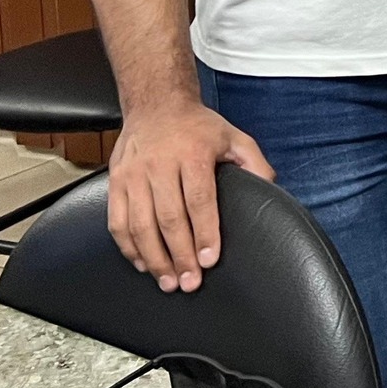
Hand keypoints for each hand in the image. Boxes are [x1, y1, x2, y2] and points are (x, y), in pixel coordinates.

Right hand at [106, 101, 274, 292]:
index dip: (205, 233)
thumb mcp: (234, 137)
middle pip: (169, 218)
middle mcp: (159, 164)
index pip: (199, 201)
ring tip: (168, 281)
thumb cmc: (198, 126)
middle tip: (189, 282)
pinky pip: (117, 221)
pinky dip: (129, 247)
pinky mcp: (116, 182)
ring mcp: (133, 174)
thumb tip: (270, 190)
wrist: (156, 104)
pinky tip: (144, 263)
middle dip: (180, 255)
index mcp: (192, 154)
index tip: (209, 260)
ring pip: (139, 225)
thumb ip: (254, 164)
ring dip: (154, 258)